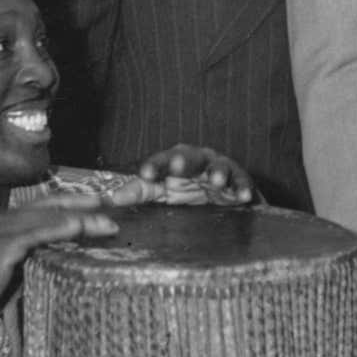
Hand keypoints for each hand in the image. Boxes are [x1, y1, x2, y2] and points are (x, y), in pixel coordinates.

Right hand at [0, 192, 122, 319]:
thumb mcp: (21, 263)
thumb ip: (42, 251)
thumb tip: (74, 250)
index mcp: (14, 219)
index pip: (52, 203)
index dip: (79, 201)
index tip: (105, 203)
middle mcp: (10, 218)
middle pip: (56, 204)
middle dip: (88, 203)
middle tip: (116, 206)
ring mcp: (6, 229)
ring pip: (52, 217)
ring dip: (84, 219)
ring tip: (109, 225)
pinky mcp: (4, 244)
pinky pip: (38, 232)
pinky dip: (61, 228)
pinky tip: (80, 227)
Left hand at [136, 144, 254, 205]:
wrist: (223, 195)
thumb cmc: (189, 189)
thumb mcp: (163, 191)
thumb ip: (140, 191)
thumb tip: (113, 199)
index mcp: (177, 161)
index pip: (162, 161)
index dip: (154, 166)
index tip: (145, 174)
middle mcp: (198, 160)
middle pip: (191, 157)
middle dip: (185, 161)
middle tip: (177, 167)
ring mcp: (221, 168)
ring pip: (220, 167)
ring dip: (219, 173)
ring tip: (217, 182)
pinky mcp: (240, 180)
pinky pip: (242, 182)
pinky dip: (243, 188)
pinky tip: (244, 197)